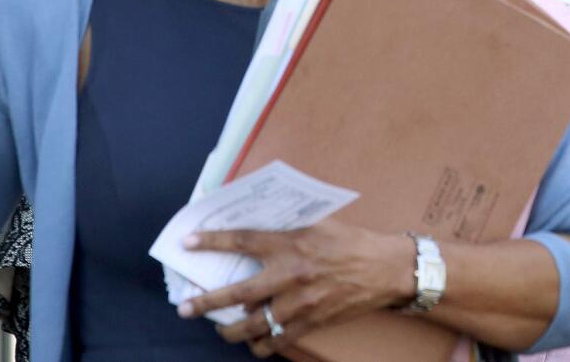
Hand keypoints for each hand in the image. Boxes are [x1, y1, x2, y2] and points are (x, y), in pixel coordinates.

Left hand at [176, 219, 413, 357]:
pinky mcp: (311, 323)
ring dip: (229, 331)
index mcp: (291, 243)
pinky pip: (276, 342)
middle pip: (238, 294)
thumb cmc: (351, 241)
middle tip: (185, 308)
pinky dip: (260, 345)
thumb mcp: (319, 223)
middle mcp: (291, 275)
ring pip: (253, 325)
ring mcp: (300, 304)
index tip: (188, 243)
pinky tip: (253, 343)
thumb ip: (288, 226)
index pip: (243, 240)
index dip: (212, 242)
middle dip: (206, 302)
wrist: (384, 269)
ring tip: (218, 330)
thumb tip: (257, 223)